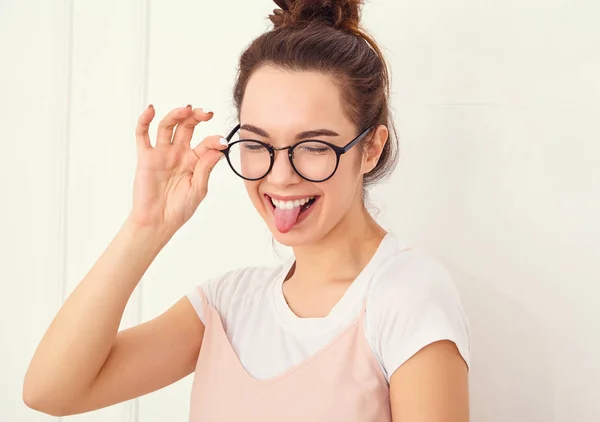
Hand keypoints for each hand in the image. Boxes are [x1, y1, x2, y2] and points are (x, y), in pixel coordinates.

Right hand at [128, 105, 226, 233]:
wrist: (159, 221)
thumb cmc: (180, 208)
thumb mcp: (199, 189)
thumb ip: (206, 168)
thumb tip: (217, 149)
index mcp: (195, 161)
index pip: (206, 143)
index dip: (215, 141)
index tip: (222, 143)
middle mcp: (179, 153)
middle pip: (187, 127)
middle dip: (197, 117)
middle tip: (206, 113)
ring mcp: (162, 153)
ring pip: (168, 126)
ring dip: (176, 115)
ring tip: (186, 109)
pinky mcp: (146, 157)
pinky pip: (143, 135)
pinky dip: (144, 121)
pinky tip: (151, 110)